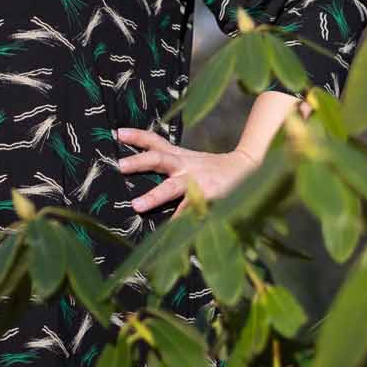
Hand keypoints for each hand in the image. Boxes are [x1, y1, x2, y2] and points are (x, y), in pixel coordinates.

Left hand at [113, 125, 257, 213]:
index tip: (117, 133)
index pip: (156, 142)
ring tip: (137, 205)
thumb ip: (171, 162)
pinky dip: (180, 221)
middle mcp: (185, 165)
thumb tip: (141, 165)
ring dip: (154, 195)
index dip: (137, 136)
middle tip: (120, 165)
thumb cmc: (214, 169)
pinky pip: (191, 210)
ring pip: (172, 187)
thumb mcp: (191, 160)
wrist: (248, 168)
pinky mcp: (209, 196)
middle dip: (139, 161)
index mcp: (180, 156)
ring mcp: (197, 181)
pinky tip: (169, 233)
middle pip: (159, 158)